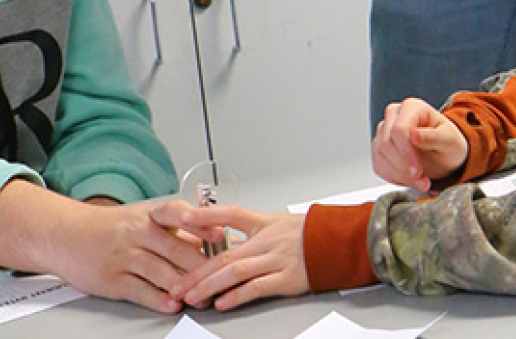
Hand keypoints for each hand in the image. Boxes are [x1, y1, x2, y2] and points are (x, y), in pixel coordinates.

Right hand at [0, 181, 204, 313]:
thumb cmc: (112, 227)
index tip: (219, 234)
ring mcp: (124, 255)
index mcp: (148, 214)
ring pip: (159, 271)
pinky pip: (139, 290)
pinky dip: (158, 298)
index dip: (199, 224)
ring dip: (182, 286)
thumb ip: (172, 229)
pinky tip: (171, 304)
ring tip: (200, 297)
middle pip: (174, 248)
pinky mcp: (112, 279)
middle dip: (199, 265)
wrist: (68, 235)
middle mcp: (137, 231)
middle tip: (219, 277)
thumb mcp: (141, 218)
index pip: (177, 213)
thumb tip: (207, 240)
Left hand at [153, 200, 307, 311]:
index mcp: (263, 222)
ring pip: (236, 271)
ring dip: (210, 285)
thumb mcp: (277, 223)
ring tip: (192, 297)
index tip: (183, 217)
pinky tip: (222, 303)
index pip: (229, 213)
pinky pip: (257, 287)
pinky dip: (237, 295)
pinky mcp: (286, 279)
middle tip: (177, 283)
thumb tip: (225, 241)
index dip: (205, 214)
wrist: (338, 242)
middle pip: (225, 253)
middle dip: (197, 271)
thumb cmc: (307, 233)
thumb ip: (251, 232)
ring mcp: (276, 259)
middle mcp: (267, 239)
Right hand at [372, 97, 468, 191]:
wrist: (444, 154)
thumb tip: (413, 135)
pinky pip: (378, 164)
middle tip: (422, 180)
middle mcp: (395, 114)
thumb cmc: (447, 143)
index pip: (399, 129)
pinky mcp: (380, 146)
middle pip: (387, 143)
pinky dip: (393, 176)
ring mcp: (384, 129)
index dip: (406, 153)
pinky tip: (409, 178)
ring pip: (380, 154)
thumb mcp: (449, 141)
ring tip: (420, 180)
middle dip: (404, 167)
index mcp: (412, 107)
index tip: (418, 171)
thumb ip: (433, 137)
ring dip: (400, 174)